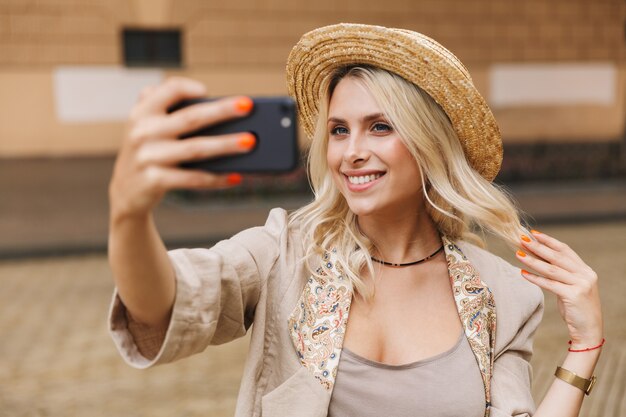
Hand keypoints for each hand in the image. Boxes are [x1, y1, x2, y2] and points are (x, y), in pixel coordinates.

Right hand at [109, 77, 255, 220]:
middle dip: (222, 111)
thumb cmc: (151, 152)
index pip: (167, 90)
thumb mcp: (149, 127)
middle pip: (190, 118)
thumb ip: (171, 112)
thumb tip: (224, 112)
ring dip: (226, 145)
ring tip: (250, 142)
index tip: (207, 90)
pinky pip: (193, 178)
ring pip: (196, 149)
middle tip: (248, 106)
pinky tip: (236, 176)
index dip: (187, 87)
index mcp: (142, 112)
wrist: (126, 191)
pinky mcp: (154, 181)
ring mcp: (148, 157)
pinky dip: (216, 178)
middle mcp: (143, 132)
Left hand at [516, 230, 602, 348]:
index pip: (565, 250)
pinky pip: (549, 284)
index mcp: (585, 270)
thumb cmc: (576, 308)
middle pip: (557, 257)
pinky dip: (535, 278)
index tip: (534, 233)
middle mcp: (585, 275)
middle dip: (538, 246)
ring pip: (551, 269)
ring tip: (518, 253)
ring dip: (532, 260)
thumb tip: (538, 258)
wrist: (589, 330)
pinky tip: (523, 273)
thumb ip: (561, 273)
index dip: (549, 241)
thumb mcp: (570, 286)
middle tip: (521, 238)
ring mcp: (581, 285)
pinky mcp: (573, 296)